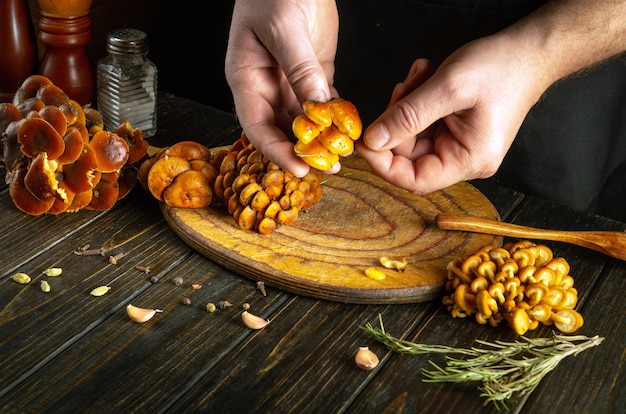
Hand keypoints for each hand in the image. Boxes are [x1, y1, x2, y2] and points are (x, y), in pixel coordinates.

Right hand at [225, 0, 338, 176]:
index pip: (256, 125)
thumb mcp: (284, 27)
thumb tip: (317, 106)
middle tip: (329, 166)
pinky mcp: (313, 72)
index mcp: (246, 77)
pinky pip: (323, 101)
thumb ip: (299, 67)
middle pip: (281, 128)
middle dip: (303, 150)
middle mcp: (266, 84)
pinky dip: (335, 116)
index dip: (275, 149)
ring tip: (342, 153)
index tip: (299, 167)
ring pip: (304, 120)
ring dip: (322, 138)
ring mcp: (290, 80)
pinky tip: (348, 127)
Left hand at [357, 33, 549, 193]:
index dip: (384, 163)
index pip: (415, 179)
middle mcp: (464, 158)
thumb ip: (407, 117)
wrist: (531, 49)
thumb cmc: (501, 68)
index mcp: (469, 159)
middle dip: (397, 119)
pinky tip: (424, 74)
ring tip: (419, 74)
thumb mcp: (448, 89)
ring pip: (413, 132)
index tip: (365, 139)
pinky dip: (417, 97)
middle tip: (401, 88)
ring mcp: (460, 143)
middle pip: (410, 153)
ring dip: (407, 102)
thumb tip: (373, 140)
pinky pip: (423, 119)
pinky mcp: (455, 127)